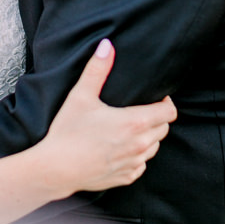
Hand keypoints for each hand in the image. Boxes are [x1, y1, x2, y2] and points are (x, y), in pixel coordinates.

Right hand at [39, 39, 176, 197]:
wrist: (54, 170)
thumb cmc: (67, 132)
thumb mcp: (81, 96)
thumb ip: (97, 69)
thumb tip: (106, 45)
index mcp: (135, 123)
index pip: (170, 112)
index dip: (166, 102)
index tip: (155, 97)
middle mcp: (140, 145)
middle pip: (164, 128)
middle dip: (157, 118)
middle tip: (139, 110)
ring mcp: (134, 163)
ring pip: (154, 147)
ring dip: (148, 137)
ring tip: (129, 128)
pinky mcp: (126, 177)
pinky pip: (141, 165)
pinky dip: (137, 156)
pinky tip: (121, 148)